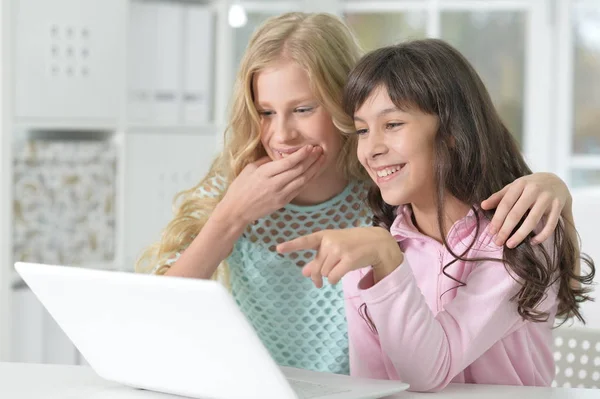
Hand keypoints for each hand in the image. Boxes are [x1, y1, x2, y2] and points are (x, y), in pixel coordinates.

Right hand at [220, 145, 324, 223]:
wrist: (237, 210)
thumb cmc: (240, 187)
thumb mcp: (250, 168)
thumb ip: (267, 161)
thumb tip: (281, 155)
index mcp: (265, 173)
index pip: (288, 162)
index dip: (302, 154)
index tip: (310, 146)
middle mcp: (274, 184)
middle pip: (299, 170)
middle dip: (312, 159)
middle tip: (320, 149)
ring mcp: (280, 194)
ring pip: (302, 180)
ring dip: (314, 169)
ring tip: (322, 159)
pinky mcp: (283, 202)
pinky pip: (299, 189)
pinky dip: (309, 180)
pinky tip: (314, 172)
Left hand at [277, 227, 402, 287]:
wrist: (376, 242)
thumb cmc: (351, 245)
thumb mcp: (333, 249)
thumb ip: (317, 259)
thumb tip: (304, 272)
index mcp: (324, 236)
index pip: (305, 241)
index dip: (291, 246)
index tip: (277, 249)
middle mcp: (330, 241)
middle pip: (315, 267)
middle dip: (316, 276)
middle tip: (317, 283)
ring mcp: (339, 250)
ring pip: (324, 273)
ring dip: (328, 276)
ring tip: (338, 269)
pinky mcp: (349, 259)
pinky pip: (333, 277)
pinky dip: (334, 280)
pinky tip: (339, 276)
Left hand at [481, 173, 569, 247]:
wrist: (556, 179)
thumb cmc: (529, 186)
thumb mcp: (514, 187)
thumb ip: (499, 197)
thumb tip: (482, 206)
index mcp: (520, 184)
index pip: (505, 204)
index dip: (497, 219)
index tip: (491, 232)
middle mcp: (534, 190)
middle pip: (516, 213)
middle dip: (506, 229)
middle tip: (497, 242)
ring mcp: (547, 198)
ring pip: (533, 220)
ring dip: (520, 235)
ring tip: (510, 245)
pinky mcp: (559, 205)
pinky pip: (551, 224)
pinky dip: (542, 235)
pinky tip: (533, 242)